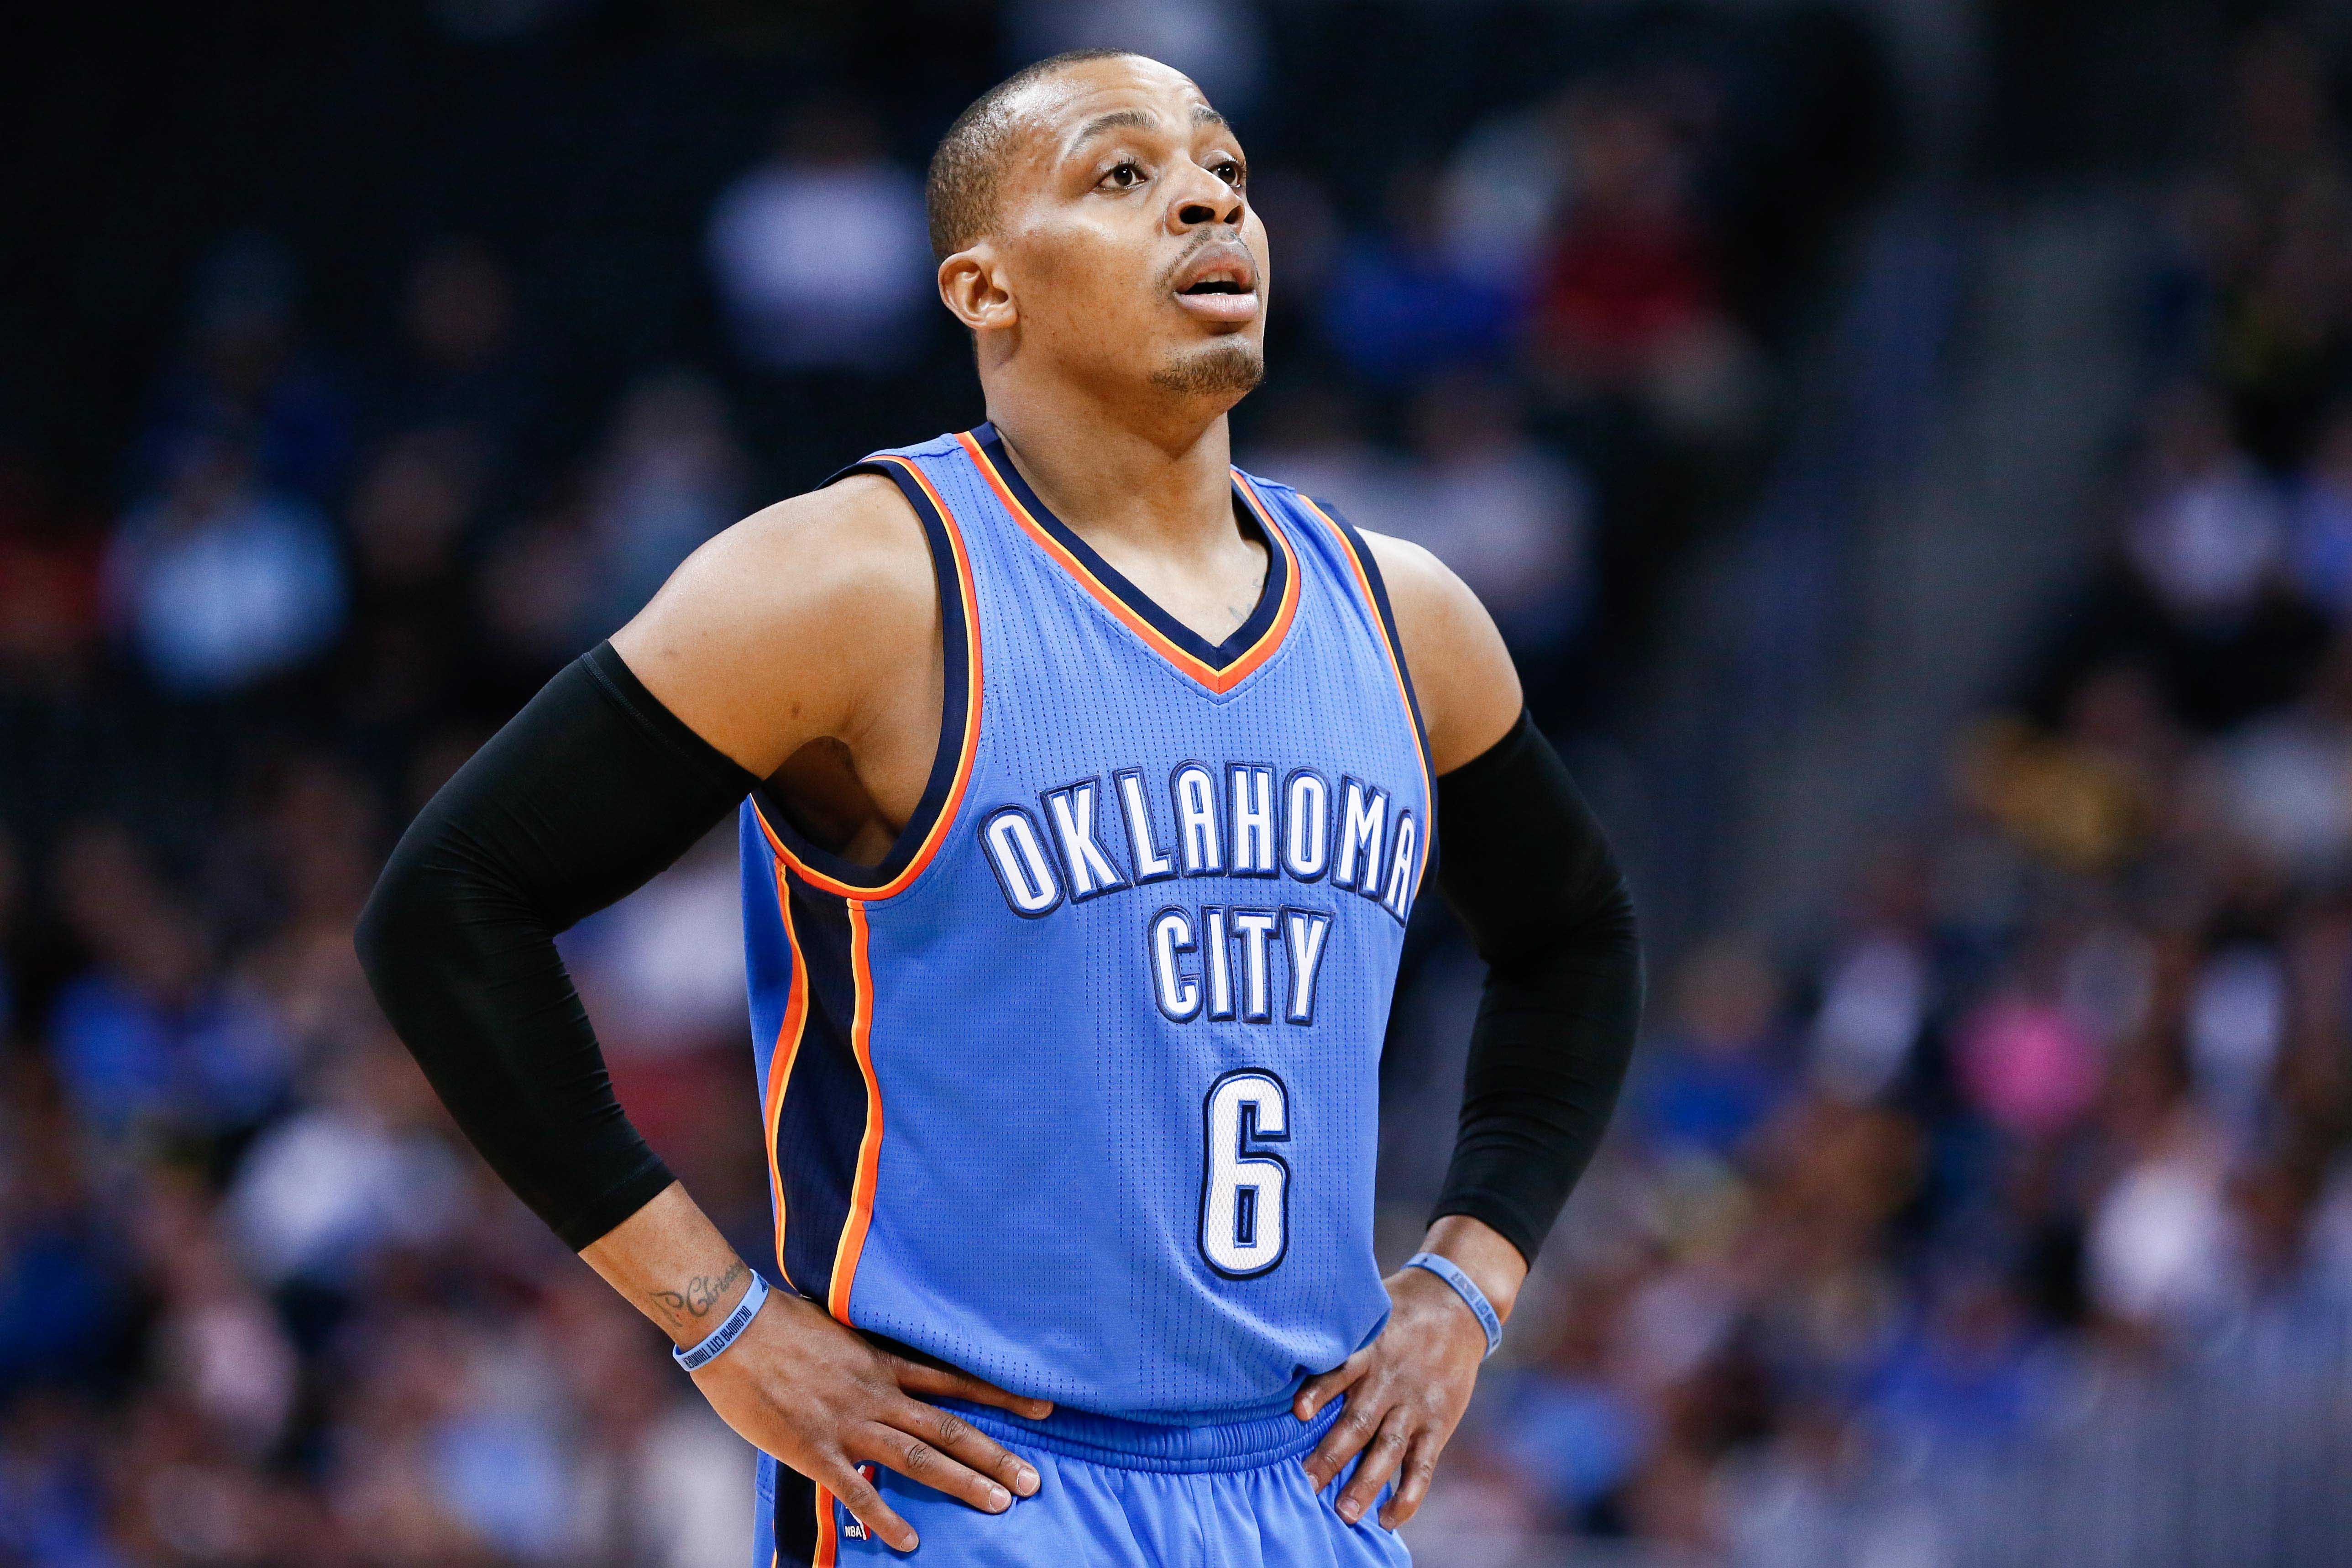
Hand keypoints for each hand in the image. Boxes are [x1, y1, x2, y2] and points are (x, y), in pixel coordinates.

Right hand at [691, 1290, 1053, 1551]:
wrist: (734, 1326)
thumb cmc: (780, 1323)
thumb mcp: (839, 1328)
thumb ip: (867, 1351)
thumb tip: (886, 1360)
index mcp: (884, 1363)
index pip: (956, 1380)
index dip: (1001, 1395)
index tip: (1043, 1408)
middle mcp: (877, 1394)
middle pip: (949, 1428)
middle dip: (994, 1456)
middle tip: (1032, 1482)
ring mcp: (849, 1423)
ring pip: (918, 1458)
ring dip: (961, 1483)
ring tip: (998, 1505)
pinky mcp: (815, 1449)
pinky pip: (858, 1489)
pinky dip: (885, 1516)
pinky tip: (909, 1541)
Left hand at [1295, 1241, 1509, 1528]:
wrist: (1459, 1302)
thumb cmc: (1399, 1310)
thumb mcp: (1365, 1312)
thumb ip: (1335, 1336)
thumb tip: (1283, 1347)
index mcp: (1369, 1352)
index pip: (1340, 1372)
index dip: (1319, 1392)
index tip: (1297, 1413)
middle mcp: (1390, 1382)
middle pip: (1357, 1423)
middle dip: (1331, 1456)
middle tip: (1305, 1486)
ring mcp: (1415, 1405)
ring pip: (1388, 1449)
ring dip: (1366, 1483)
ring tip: (1344, 1513)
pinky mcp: (1438, 1422)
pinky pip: (1423, 1465)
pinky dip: (1407, 1493)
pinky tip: (1388, 1518)